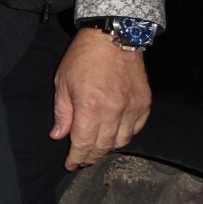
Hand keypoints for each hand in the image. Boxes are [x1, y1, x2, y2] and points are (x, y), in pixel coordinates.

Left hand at [50, 27, 151, 169]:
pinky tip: (114, 134)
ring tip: (96, 148)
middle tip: (81, 160)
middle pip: (103, 146)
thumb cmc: (84, 57)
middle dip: (90, 156)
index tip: (71, 164)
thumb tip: (58, 135)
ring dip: (108, 148)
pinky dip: (125, 135)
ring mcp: (132, 109)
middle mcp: (114, 112)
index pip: (83, 143)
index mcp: (90, 107)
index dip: (76, 158)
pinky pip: (136, 129)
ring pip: (121, 141)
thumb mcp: (63, 83)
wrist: (113, 38)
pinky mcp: (144, 104)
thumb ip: (62, 113)